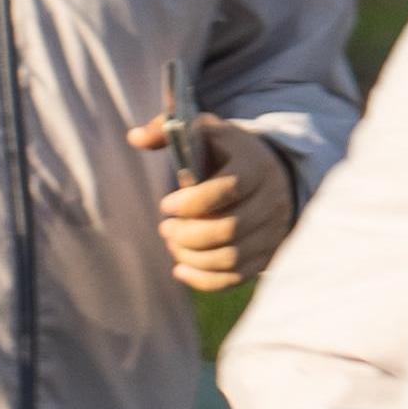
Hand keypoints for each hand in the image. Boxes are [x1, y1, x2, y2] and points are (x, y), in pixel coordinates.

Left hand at [129, 107, 296, 291]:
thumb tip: (134, 138)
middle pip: (229, 228)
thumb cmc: (223, 151)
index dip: (192, 202)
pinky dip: (204, 279)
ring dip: (191, 256)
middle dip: (186, 233)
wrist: (267, 171)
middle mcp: (271, 199)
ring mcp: (273, 229)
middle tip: (165, 227)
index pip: (230, 188)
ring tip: (172, 243)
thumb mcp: (201, 130)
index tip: (166, 204)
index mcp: (254, 165)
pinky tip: (180, 268)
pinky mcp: (267, 253)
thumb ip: (165, 129)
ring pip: (231, 257)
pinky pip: (237, 277)